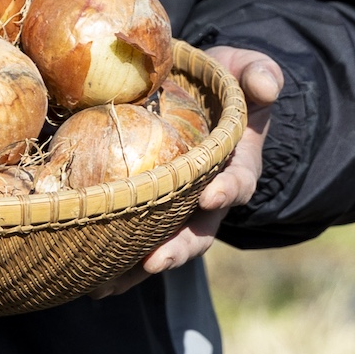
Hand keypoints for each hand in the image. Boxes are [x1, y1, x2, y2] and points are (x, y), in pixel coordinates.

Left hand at [92, 47, 283, 297]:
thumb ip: (258, 72)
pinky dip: (114, 265)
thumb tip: (268, 85)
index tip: (210, 197)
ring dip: (138, 268)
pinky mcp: (150, 214)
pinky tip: (86, 281)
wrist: (194, 98)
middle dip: (179, 248)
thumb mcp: (243, 69)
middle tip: (154, 261)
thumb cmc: (220, 82)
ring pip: (164, 247)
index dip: (227, 191)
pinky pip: (134, 243)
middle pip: (200, 232)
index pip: (239, 182)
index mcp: (236, 165)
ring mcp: (179, 212)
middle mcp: (209, 198)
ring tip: (106, 284)